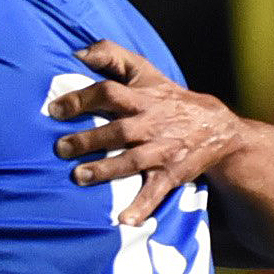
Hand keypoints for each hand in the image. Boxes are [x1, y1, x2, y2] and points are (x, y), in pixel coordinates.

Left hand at [46, 40, 246, 225]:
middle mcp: (152, 124)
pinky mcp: (171, 175)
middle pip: (118, 130)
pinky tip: (124, 220)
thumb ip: (112, 56)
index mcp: (143, 99)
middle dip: (89, 140)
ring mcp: (163, 151)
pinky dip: (142, 207)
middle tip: (61, 148)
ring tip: (78, 176)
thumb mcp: (145, 72)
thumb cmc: (167, 98)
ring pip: (133, 161)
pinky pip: (156, 192)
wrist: (218, 128)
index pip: (110, 93)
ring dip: (106, 170)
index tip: (55, 110)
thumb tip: (78, 52)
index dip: (83, 99)